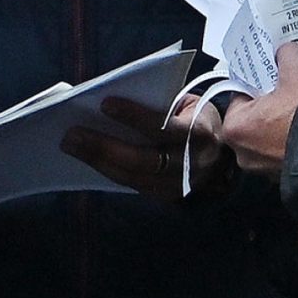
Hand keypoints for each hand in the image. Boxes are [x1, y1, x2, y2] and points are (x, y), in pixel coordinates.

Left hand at [58, 95, 232, 199]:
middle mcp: (189, 164)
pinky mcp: (167, 198)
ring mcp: (178, 186)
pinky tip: (87, 160)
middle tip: (71, 134)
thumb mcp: (191, 105)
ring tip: (71, 146)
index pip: (162, 126)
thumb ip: (163, 102)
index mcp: (198, 133)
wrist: (227, 158)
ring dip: (97, 161)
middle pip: (141, 159)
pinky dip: (108, 172)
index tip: (105, 103)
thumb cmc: (200, 120)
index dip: (133, 116)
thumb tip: (115, 98)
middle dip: (103, 146)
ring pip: (132, 177)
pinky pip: (133, 186)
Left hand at [215, 43, 297, 177]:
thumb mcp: (296, 72)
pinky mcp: (290, 172)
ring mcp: (268, 167)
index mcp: (235, 127)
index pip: (241, 94)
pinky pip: (296, 141)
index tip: (273, 71)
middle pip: (264, 111)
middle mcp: (246, 152)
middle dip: (285, 95)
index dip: (259, 78)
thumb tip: (287, 51)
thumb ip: (287, 55)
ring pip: (283, 126)